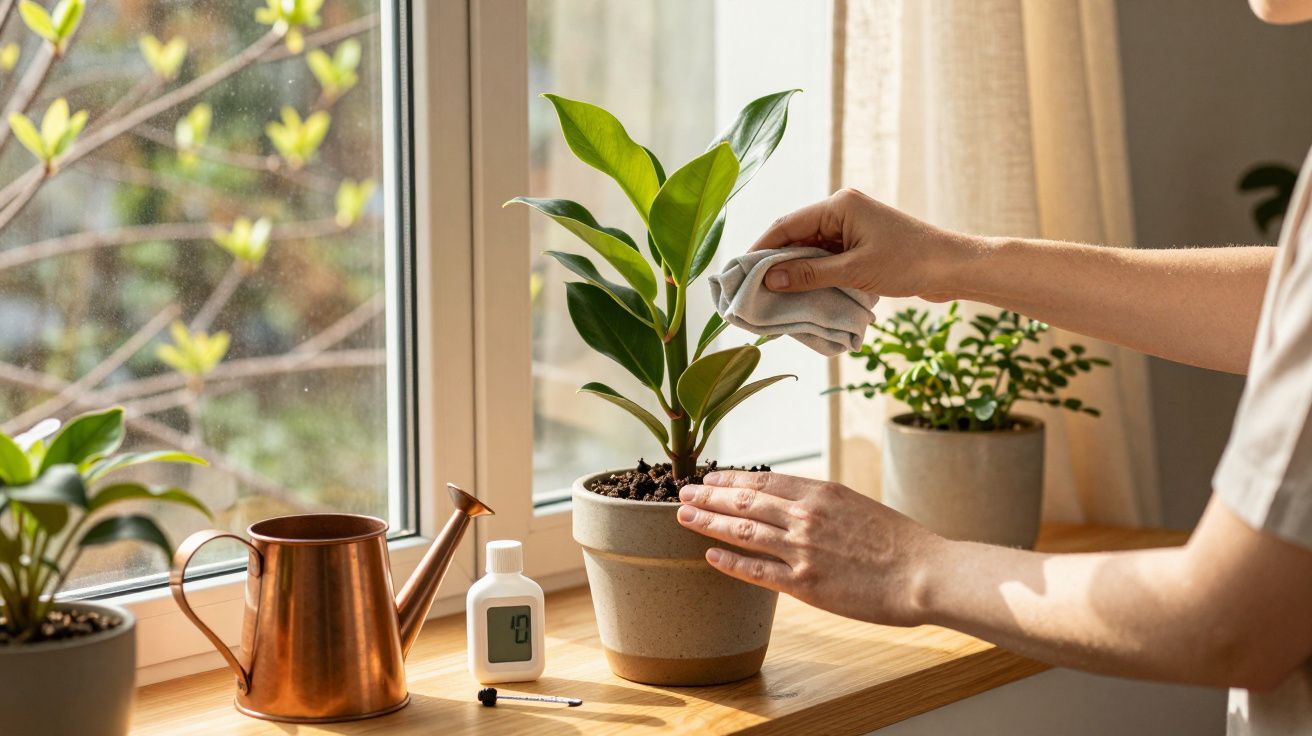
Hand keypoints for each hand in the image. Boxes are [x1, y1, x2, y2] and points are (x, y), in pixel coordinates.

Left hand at [677, 470, 942, 626]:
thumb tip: (794, 504)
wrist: (924, 574)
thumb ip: (823, 504)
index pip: (764, 479)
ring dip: (709, 522)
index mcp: (821, 491)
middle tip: (682, 493)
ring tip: (684, 516)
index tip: (710, 478)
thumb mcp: (857, 506)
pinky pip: (756, 570)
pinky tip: (709, 555)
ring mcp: (802, 549)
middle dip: (709, 496)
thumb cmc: (899, 543)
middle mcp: (805, 515)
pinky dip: (729, 561)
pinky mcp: (804, 583)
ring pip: (743, 530)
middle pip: (745, 500)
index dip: (730, 478)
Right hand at [750, 188, 973, 299]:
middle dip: (773, 263)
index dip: (760, 250)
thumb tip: (768, 280)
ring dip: (793, 272)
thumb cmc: (909, 263)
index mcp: (839, 205)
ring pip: (809, 249)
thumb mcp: (854, 272)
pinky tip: (800, 295)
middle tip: (750, 290)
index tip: (739, 273)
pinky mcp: (860, 244)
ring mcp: (851, 227)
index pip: (786, 225)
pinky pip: (826, 258)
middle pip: (795, 236)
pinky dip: (812, 275)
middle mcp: (842, 211)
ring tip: (771, 297)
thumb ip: (808, 274)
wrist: (954, 267)